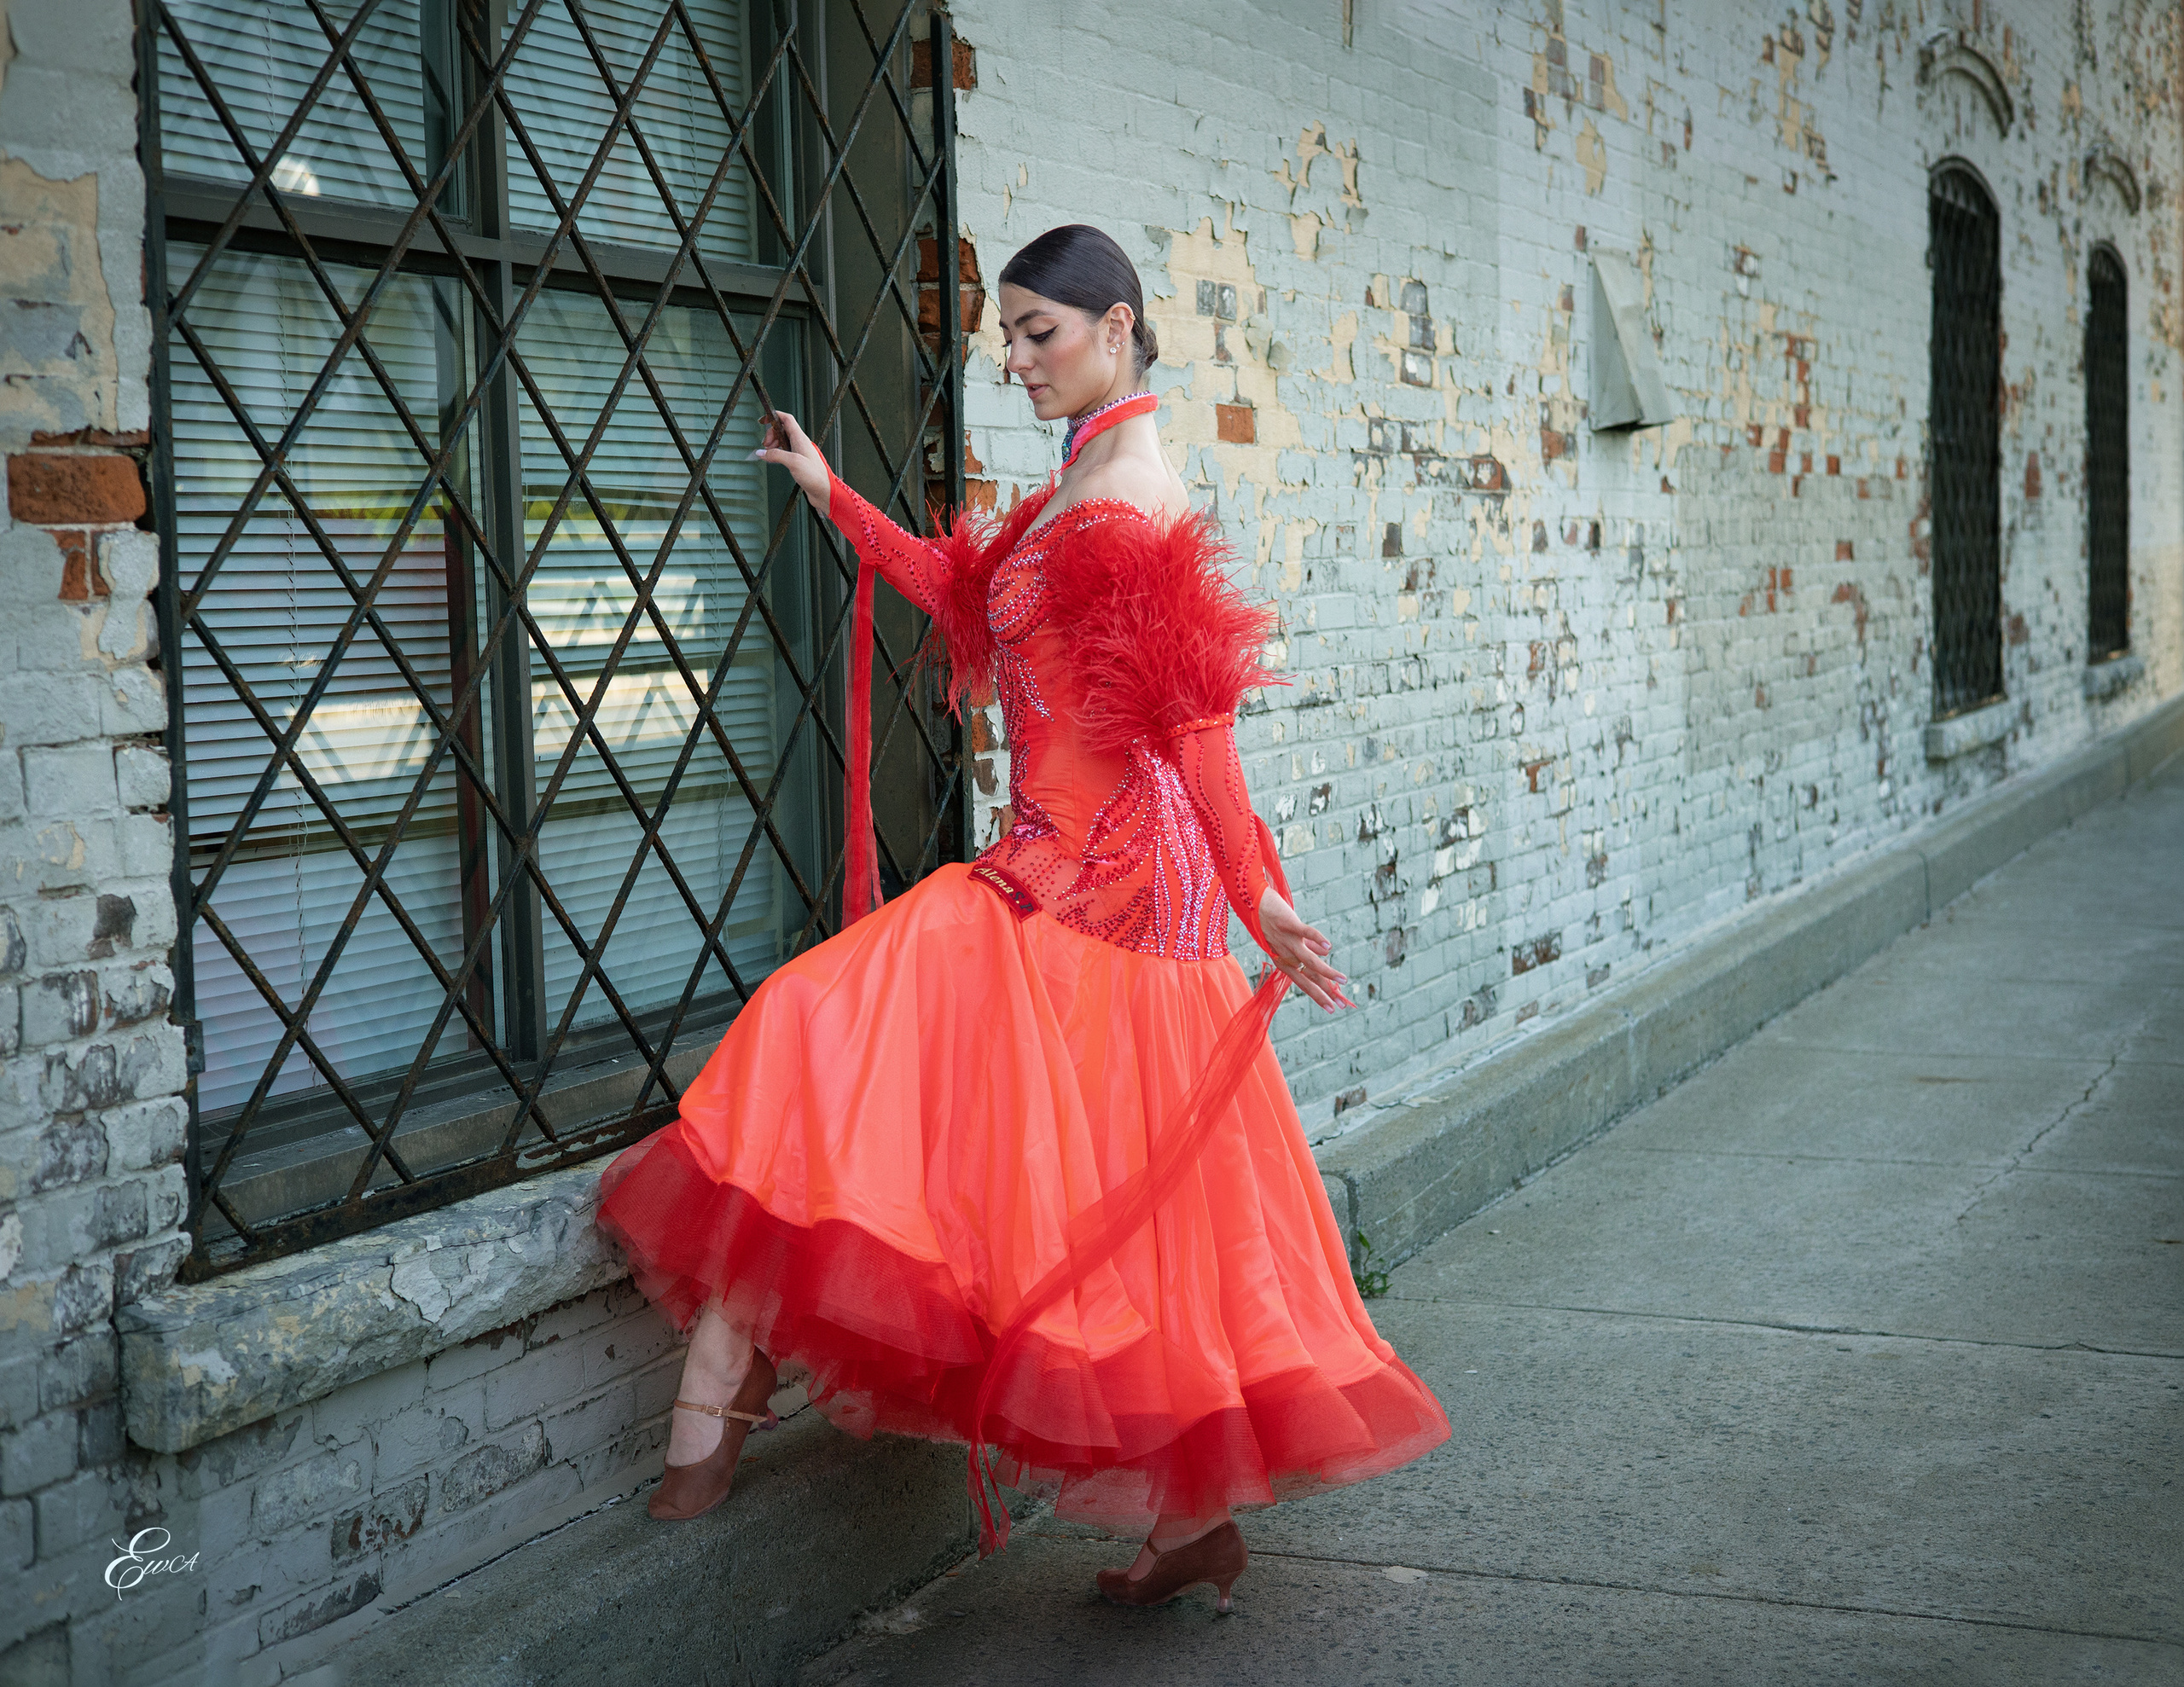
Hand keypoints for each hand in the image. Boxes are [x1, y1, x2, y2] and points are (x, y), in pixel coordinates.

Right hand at [752, 410, 830, 513]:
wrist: (824, 490)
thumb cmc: (815, 476)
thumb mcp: (793, 462)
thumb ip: (776, 455)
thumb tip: (761, 452)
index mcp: (800, 439)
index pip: (787, 419)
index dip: (774, 416)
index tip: (763, 420)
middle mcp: (800, 443)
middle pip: (782, 430)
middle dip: (771, 434)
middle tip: (765, 445)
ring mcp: (799, 452)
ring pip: (782, 441)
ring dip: (773, 444)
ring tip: (767, 453)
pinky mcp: (798, 462)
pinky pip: (784, 452)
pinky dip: (776, 453)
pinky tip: (772, 459)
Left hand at [1257, 887, 1354, 1010]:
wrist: (1251, 901)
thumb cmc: (1272, 919)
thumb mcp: (1289, 938)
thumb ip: (1308, 946)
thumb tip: (1327, 951)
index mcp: (1283, 961)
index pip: (1304, 982)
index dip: (1318, 995)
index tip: (1333, 1008)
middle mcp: (1284, 954)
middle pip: (1308, 977)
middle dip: (1324, 992)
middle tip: (1340, 1006)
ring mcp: (1286, 940)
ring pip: (1308, 960)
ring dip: (1326, 971)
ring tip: (1342, 980)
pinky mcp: (1288, 923)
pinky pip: (1304, 932)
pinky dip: (1316, 938)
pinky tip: (1329, 946)